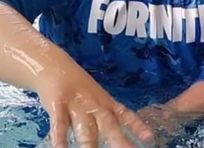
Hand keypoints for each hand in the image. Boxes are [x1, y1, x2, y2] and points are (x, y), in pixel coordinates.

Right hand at [36, 63, 154, 147]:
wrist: (54, 64)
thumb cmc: (77, 86)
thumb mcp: (97, 98)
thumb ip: (106, 116)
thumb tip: (118, 138)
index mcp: (107, 103)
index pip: (126, 116)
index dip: (138, 127)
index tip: (150, 139)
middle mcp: (95, 105)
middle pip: (110, 126)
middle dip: (120, 142)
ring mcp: (77, 106)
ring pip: (85, 130)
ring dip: (89, 146)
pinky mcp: (58, 106)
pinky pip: (59, 126)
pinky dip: (60, 139)